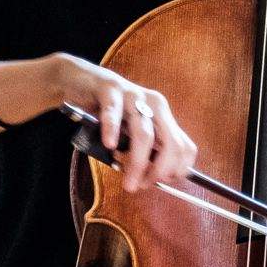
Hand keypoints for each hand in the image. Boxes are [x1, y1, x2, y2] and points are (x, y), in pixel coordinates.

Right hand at [46, 54, 196, 193]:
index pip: (184, 146)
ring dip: (138, 162)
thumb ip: (142, 149)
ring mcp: (133, 95)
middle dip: (161, 169)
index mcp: (163, 116)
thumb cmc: (108, 111)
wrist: (81, 80)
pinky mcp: (109, 89)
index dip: (177, 169)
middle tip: (143, 186)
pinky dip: (113, 130)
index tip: (160, 183)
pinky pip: (113, 112)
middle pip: (170, 142)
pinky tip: (110, 145)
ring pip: (143, 133)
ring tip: (129, 182)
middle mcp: (154, 104)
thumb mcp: (131, 130)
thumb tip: (151, 179)